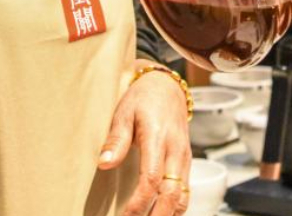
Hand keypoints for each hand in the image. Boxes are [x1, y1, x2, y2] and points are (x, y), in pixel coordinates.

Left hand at [98, 60, 192, 215]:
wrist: (167, 88)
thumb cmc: (142, 99)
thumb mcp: (123, 113)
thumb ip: (116, 139)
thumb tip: (104, 162)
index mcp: (158, 138)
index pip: (152, 178)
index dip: (139, 202)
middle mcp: (176, 151)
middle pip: (172, 194)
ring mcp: (185, 158)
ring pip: (183, 196)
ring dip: (168, 215)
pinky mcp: (187, 163)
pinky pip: (186, 191)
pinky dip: (175, 207)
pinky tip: (160, 214)